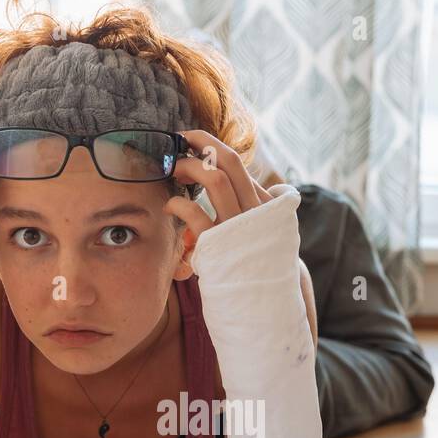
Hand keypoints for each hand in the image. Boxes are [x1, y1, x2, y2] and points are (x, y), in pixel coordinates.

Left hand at [164, 129, 276, 256]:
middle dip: (201, 143)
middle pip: (228, 162)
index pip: (236, 163)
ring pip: (215, 180)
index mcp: (264, 203)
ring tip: (174, 169)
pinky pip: (195, 213)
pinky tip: (170, 206)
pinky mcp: (218, 244)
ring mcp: (237, 226)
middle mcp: (254, 210)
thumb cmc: (258, 261)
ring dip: (191, 168)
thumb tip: (254, 178)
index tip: (192, 140)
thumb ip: (257, 204)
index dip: (211, 144)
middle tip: (180, 140)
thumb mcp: (267, 229)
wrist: (262, 298)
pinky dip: (178, 204)